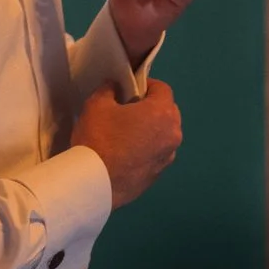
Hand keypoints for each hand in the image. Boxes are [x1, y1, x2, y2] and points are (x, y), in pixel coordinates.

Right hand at [71, 79, 182, 208]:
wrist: (95, 183)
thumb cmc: (99, 138)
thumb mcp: (97, 105)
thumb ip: (109, 89)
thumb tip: (114, 86)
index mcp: (162, 113)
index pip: (162, 89)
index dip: (146, 85)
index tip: (129, 89)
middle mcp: (172, 135)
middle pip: (168, 111)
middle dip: (151, 107)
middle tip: (127, 110)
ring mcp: (168, 157)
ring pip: (164, 134)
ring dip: (151, 129)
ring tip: (126, 133)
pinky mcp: (158, 175)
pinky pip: (157, 153)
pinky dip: (147, 149)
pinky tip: (126, 153)